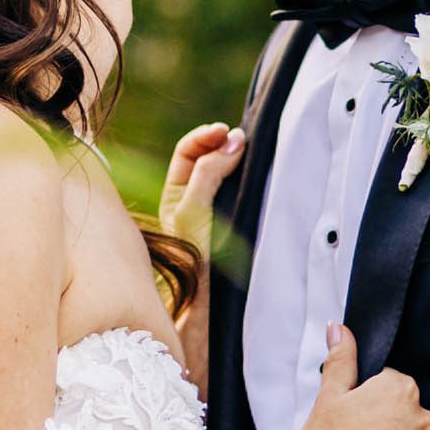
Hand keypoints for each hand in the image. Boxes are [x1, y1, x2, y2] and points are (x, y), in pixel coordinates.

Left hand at [160, 123, 244, 253]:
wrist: (211, 298)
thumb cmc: (195, 255)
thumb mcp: (193, 210)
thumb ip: (208, 173)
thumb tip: (233, 141)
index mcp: (174, 193)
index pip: (188, 152)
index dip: (206, 136)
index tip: (225, 131)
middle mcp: (193, 198)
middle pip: (208, 156)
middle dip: (223, 142)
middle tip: (242, 139)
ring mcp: (216, 207)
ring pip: (226, 170)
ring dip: (236, 156)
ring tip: (249, 149)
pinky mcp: (236, 216)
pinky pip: (240, 186)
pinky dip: (247, 174)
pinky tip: (254, 170)